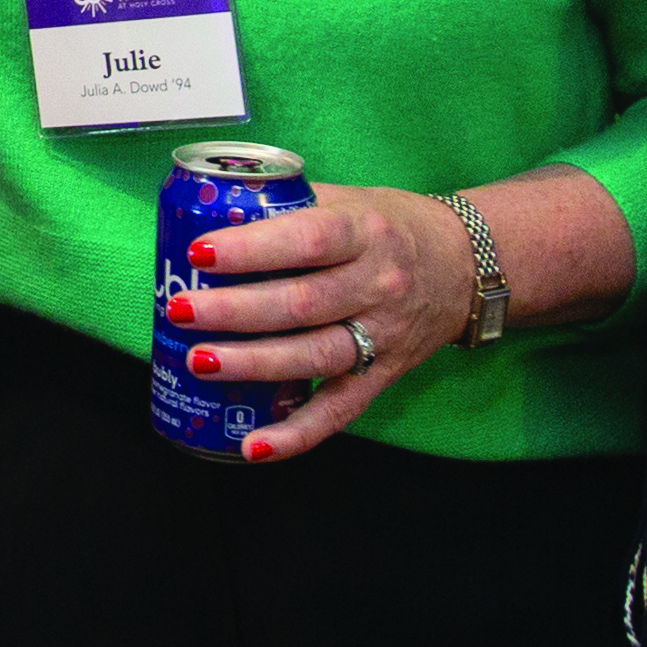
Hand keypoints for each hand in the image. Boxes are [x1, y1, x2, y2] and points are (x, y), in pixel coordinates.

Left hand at [159, 183, 473, 460]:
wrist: (466, 266)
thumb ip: (288, 206)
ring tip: (198, 362)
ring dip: (253, 364)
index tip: (200, 253)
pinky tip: (252, 446)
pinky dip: (295, 434)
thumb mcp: (350, 200)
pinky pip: (338, 411)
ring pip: (314, 357)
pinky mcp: (383, 376)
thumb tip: (209, 209)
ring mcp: (383, 336)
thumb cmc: (390, 227)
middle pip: (302, 304)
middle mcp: (378, 285)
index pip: (307, 240)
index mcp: (365, 232)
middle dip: (235, 311)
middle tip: (180, 310)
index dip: (252, 249)